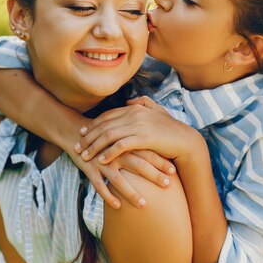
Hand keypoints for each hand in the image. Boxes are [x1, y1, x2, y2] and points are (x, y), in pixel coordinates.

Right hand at [60, 117, 174, 209]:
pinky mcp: (89, 169)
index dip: (160, 161)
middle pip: (137, 165)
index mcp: (125, 143)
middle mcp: (116, 153)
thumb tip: (157, 145)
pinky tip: (118, 206)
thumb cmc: (102, 136)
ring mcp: (102, 162)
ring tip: (144, 205)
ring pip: (119, 180)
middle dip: (153, 175)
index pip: (147, 152)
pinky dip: (108, 196)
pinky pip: (99, 185)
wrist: (75, 132)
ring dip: (132, 193)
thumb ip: (135, 137)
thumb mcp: (118, 133)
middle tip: (168, 186)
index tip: (174, 171)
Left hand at [74, 100, 198, 164]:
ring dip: (94, 147)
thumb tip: (130, 102)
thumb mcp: (156, 112)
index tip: (83, 132)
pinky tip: (101, 161)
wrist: (185, 141)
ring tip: (85, 156)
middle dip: (89, 137)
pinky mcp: (143, 138)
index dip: (94, 124)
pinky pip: (120, 146)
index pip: (108, 115)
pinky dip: (108, 153)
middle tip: (77, 147)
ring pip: (109, 135)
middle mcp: (135, 114)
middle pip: (104, 125)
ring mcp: (138, 125)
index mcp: (135, 108)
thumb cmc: (171, 130)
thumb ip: (143, 103)